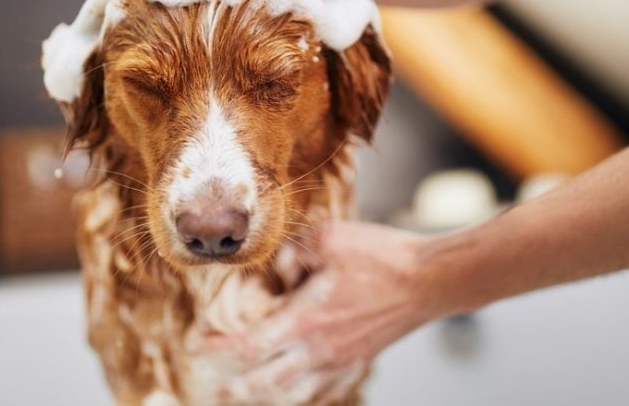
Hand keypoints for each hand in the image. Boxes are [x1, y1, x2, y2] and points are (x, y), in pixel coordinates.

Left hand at [206, 221, 434, 399]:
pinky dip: (301, 396)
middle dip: (235, 386)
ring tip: (246, 394)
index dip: (217, 349)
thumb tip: (275, 269)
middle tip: (215, 384)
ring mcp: (341, 361)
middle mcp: (319, 350)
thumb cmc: (380, 257)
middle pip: (264, 383)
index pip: (247, 346)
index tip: (198, 344)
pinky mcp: (359, 361)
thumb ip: (291, 253)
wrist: (429, 280)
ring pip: (293, 394)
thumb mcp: (327, 239)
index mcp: (305, 320)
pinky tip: (294, 392)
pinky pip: (324, 391)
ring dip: (264, 396)